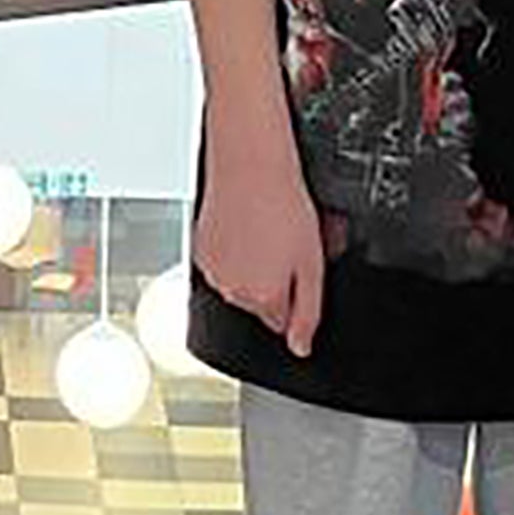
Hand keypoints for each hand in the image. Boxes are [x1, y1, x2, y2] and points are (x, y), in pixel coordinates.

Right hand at [194, 140, 330, 363]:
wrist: (251, 166)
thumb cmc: (285, 207)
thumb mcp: (313, 264)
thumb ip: (308, 313)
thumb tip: (301, 348)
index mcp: (264, 299)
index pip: (283, 322)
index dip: (295, 295)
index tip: (298, 268)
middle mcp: (233, 293)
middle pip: (261, 304)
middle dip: (275, 282)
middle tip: (286, 246)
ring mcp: (213, 273)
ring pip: (240, 285)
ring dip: (253, 267)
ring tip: (265, 232)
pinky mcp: (200, 252)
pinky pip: (222, 265)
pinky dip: (233, 253)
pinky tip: (245, 226)